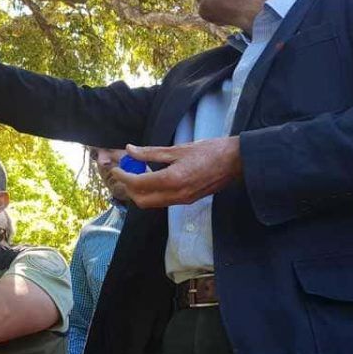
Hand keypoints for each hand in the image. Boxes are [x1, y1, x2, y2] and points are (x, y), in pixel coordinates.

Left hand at [109, 137, 242, 208]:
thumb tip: (130, 150)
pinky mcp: (187, 201)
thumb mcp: (178, 149)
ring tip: (136, 175)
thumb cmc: (210, 151)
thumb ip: (151, 152)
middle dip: (128, 189)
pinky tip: (151, 179)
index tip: (116, 169)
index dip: (124, 177)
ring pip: (152, 204)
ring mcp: (182, 200)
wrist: (236, 163)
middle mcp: (176, 195)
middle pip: (142, 201)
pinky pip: (162, 202)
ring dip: (139, 193)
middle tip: (124, 174)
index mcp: (173, 179)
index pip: (139, 184)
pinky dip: (152, 193)